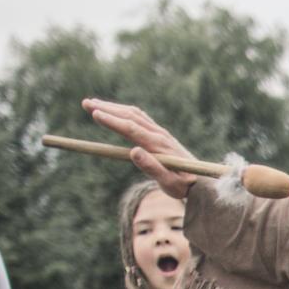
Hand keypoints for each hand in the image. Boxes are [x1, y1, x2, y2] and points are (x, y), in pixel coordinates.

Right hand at [80, 99, 196, 197]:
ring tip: (92, 104)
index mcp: (158, 145)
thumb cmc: (184, 185)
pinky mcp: (160, 134)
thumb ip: (152, 168)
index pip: (131, 128)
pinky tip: (113, 110)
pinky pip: (139, 117)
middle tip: (85, 103)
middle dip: (107, 108)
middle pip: (130, 116)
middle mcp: (159, 135)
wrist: (202, 181)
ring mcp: (160, 132)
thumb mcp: (169, 183)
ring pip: (134, 114)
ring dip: (113, 107)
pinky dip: (124, 111)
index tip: (94, 113)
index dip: (112, 121)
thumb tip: (133, 152)